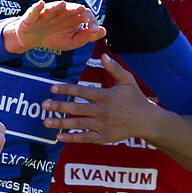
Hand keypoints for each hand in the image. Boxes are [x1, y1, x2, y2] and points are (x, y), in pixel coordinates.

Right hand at [3, 1, 103, 55]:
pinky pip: (34, 11)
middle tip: (82, 10)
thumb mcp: (73, 41)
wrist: (34, 40)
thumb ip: (87, 36)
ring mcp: (46, 14)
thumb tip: (103, 31)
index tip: (94, 31)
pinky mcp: (32, 17)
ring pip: (53, 9)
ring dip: (57, 7)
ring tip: (63, 4)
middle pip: (70, 9)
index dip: (91, 21)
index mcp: (73, 16)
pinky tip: (41, 4)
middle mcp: (60, 12)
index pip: (85, 15)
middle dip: (75, 10)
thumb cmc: (55, 37)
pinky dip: (37, 8)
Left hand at [41, 55, 161, 143]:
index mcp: (105, 96)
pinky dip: (71, 138)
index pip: (82, 91)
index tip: (52, 88)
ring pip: (78, 124)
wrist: (147, 121)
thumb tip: (103, 55)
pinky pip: (84, 137)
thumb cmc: (136, 98)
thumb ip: (114, 68)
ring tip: (46, 121)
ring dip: (61, 123)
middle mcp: (102, 111)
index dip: (66, 89)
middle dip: (59, 106)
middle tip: (44, 105)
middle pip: (76, 108)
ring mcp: (102, 125)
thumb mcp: (127, 80)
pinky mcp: (104, 137)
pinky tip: (59, 137)